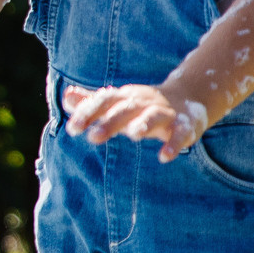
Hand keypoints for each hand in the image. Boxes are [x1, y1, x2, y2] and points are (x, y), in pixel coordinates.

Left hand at [60, 81, 206, 161]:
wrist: (187, 96)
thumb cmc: (141, 105)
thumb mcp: (117, 102)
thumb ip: (91, 102)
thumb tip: (66, 96)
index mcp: (125, 98)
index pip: (103, 100)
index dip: (88, 112)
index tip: (72, 128)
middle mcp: (143, 103)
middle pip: (125, 109)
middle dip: (110, 122)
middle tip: (93, 137)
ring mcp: (164, 113)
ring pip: (154, 116)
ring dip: (144, 124)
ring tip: (133, 135)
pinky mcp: (184, 125)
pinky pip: (180, 133)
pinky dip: (173, 144)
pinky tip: (165, 156)